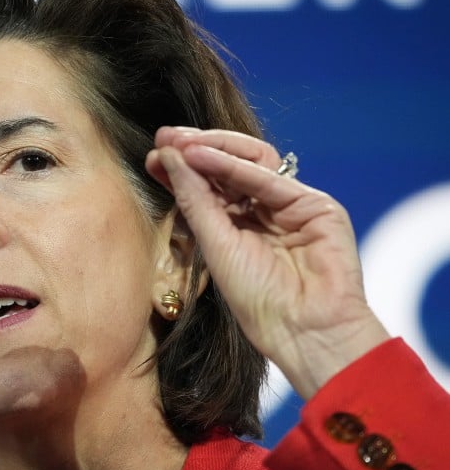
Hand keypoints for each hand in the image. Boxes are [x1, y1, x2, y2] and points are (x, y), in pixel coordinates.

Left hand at [145, 126, 389, 398]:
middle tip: (164, 138)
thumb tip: (166, 156)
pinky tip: (203, 157)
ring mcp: (290, 206)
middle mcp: (262, 211)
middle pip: (228, 166)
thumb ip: (193, 200)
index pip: (207, 184)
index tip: (152, 156)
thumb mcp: (213, 246)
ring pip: (252, 161)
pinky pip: (270, 179)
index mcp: (236, 225)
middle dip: (195, 149)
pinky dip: (235, 165)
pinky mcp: (316, 207)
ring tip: (181, 145)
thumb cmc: (258, 301)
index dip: (181, 167)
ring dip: (214, 148)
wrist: (304, 330)